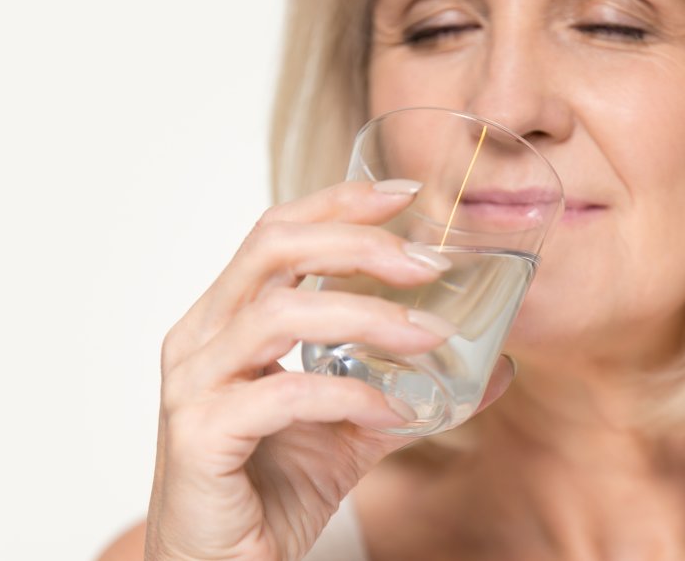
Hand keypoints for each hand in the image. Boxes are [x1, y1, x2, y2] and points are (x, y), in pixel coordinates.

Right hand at [145, 180, 514, 560]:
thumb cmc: (273, 489)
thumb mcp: (351, 429)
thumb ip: (408, 389)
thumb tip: (491, 367)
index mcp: (227, 320)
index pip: (277, 232)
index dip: (340, 202)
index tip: (406, 194)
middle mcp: (201, 338)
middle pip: (273, 248)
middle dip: (359, 244)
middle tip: (430, 261)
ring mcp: (193, 384)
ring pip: (279, 314)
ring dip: (366, 317)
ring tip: (430, 338)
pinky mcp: (200, 436)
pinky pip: (283, 394)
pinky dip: (348, 396)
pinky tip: (393, 413)